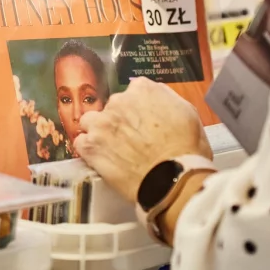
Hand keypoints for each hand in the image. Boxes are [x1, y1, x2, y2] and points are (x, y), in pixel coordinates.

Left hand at [75, 78, 211, 203]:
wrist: (174, 179)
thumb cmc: (187, 150)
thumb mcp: (188, 114)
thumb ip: (167, 101)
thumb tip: (158, 102)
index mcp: (144, 90)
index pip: (135, 92)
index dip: (139, 109)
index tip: (144, 122)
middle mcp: (119, 101)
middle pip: (114, 107)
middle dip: (120, 121)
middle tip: (132, 140)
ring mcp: (102, 123)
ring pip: (91, 121)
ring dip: (99, 132)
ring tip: (112, 149)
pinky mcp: (91, 146)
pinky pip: (81, 143)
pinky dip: (89, 150)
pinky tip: (101, 159)